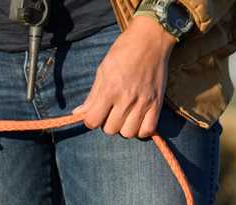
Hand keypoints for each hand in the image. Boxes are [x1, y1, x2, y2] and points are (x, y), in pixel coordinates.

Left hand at [73, 16, 174, 137]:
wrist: (150, 40)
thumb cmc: (123, 52)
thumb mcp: (103, 70)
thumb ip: (92, 95)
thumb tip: (78, 113)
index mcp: (109, 89)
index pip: (93, 121)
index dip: (91, 120)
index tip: (95, 114)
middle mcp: (126, 99)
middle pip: (110, 130)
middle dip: (107, 123)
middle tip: (111, 111)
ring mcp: (143, 103)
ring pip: (128, 133)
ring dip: (124, 128)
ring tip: (125, 116)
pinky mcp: (157, 104)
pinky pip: (147, 130)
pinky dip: (141, 130)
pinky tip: (138, 120)